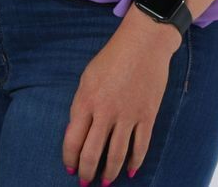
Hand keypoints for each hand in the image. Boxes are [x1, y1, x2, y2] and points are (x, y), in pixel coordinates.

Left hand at [61, 15, 179, 183]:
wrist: (143, 44)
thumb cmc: (111, 59)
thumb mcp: (87, 79)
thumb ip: (81, 106)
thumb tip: (75, 134)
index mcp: (86, 101)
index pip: (72, 140)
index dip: (70, 158)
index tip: (70, 168)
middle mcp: (105, 112)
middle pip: (92, 152)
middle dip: (86, 172)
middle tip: (85, 182)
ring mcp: (127, 115)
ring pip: (116, 155)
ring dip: (109, 173)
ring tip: (106, 183)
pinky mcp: (147, 116)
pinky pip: (140, 146)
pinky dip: (134, 162)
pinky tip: (129, 171)